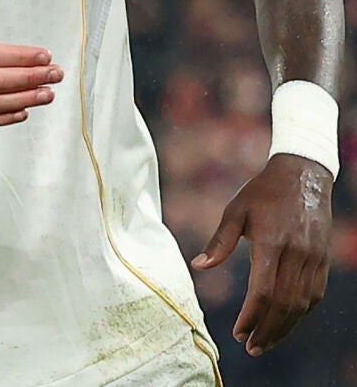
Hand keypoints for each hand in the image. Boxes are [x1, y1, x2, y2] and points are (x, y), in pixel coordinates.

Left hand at [190, 154, 332, 355]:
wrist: (303, 175)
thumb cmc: (263, 192)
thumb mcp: (235, 211)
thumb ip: (219, 242)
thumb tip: (199, 266)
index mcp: (271, 243)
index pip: (263, 291)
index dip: (251, 316)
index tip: (238, 333)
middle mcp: (296, 255)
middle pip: (284, 304)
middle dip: (267, 330)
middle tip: (252, 348)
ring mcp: (313, 259)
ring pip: (301, 304)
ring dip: (284, 327)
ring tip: (266, 342)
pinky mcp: (323, 260)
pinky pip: (313, 294)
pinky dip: (299, 313)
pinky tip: (285, 322)